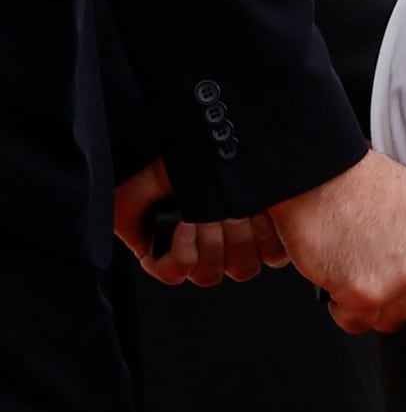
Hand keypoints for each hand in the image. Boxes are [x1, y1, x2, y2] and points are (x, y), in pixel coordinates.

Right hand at [114, 159, 286, 284]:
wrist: (213, 137)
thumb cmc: (181, 159)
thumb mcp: (141, 184)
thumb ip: (126, 215)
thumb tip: (136, 242)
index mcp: (176, 243)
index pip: (175, 274)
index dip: (182, 256)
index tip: (186, 224)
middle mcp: (208, 248)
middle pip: (209, 274)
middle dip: (210, 239)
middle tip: (212, 211)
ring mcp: (241, 245)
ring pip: (241, 268)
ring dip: (238, 238)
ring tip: (237, 209)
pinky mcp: (271, 236)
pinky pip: (273, 255)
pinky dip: (266, 236)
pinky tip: (259, 211)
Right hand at [268, 149, 405, 333]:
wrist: (324, 176)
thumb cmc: (370, 189)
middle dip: (405, 300)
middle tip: (384, 266)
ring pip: (392, 321)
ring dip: (372, 303)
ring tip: (362, 263)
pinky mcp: (368, 295)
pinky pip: (358, 323)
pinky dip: (343, 307)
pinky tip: (342, 272)